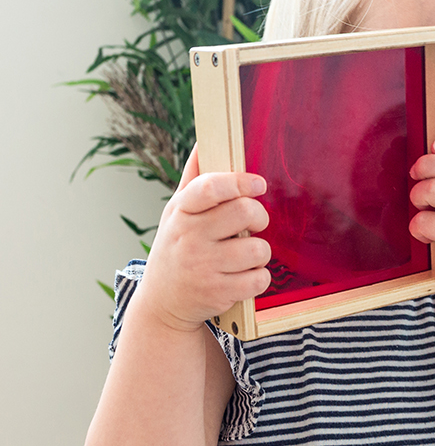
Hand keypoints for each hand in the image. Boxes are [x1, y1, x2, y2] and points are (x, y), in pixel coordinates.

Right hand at [136, 145, 271, 331]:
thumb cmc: (177, 248)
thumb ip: (195, 178)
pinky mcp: (218, 293)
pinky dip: (259, 277)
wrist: (162, 304)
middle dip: (258, 216)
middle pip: (244, 212)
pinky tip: (243, 277)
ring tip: (244, 255)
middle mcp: (189, 238)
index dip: (239, 182)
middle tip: (254, 223)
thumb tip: (204, 140)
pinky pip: (259, 278)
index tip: (258, 184)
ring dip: (260, 252)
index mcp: (181, 212)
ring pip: (258, 248)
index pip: (210, 187)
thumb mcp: (176, 212)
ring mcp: (203, 267)